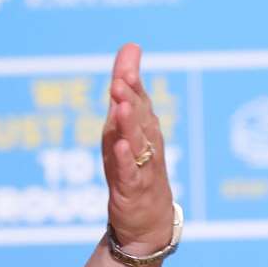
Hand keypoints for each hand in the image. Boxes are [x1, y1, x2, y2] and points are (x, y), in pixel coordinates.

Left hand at [100, 42, 173, 252]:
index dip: (132, 82)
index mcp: (143, 126)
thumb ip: (128, 87)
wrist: (148, 220)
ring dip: (129, 124)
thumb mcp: (125, 124)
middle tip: (121, 79)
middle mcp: (146, 143)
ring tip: (121, 106)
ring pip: (137, 142)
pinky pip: (130, 172)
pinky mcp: (132, 189)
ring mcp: (142, 166)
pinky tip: (120, 147)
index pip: (139, 100)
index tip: (126, 62)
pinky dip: (126, 159)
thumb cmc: (136, 165)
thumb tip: (131, 47)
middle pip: (139, 117)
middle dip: (130, 97)